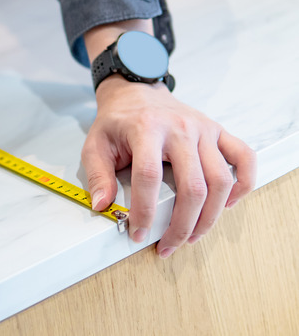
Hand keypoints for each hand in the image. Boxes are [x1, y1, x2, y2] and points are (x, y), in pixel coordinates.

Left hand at [81, 20, 255, 257]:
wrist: (137, 92)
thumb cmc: (117, 122)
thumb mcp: (95, 144)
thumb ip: (97, 175)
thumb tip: (102, 206)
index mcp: (146, 130)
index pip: (149, 176)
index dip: (145, 210)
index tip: (139, 233)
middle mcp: (180, 129)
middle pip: (192, 186)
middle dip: (182, 224)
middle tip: (168, 246)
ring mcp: (204, 130)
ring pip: (220, 180)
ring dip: (210, 216)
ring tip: (191, 236)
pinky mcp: (219, 132)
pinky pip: (244, 159)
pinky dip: (243, 185)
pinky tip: (227, 205)